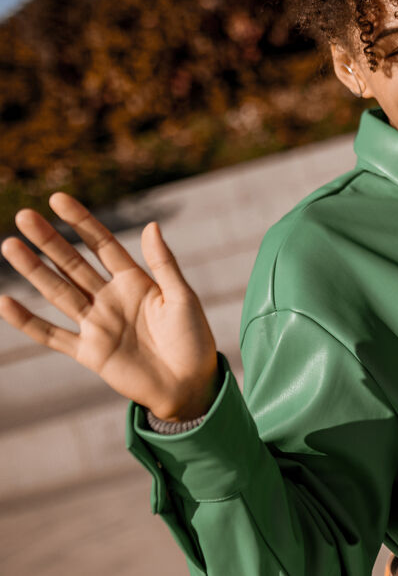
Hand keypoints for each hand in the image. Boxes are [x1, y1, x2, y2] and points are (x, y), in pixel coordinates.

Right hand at [0, 193, 217, 422]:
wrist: (190, 384)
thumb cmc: (193, 338)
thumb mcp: (182, 296)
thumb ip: (164, 264)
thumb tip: (151, 224)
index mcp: (135, 281)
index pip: (102, 245)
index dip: (82, 222)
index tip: (57, 200)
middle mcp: (110, 298)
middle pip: (73, 264)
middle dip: (49, 241)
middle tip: (24, 216)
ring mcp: (96, 324)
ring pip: (58, 292)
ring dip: (33, 271)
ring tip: (10, 245)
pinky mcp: (88, 352)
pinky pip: (52, 335)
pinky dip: (27, 321)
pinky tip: (4, 302)